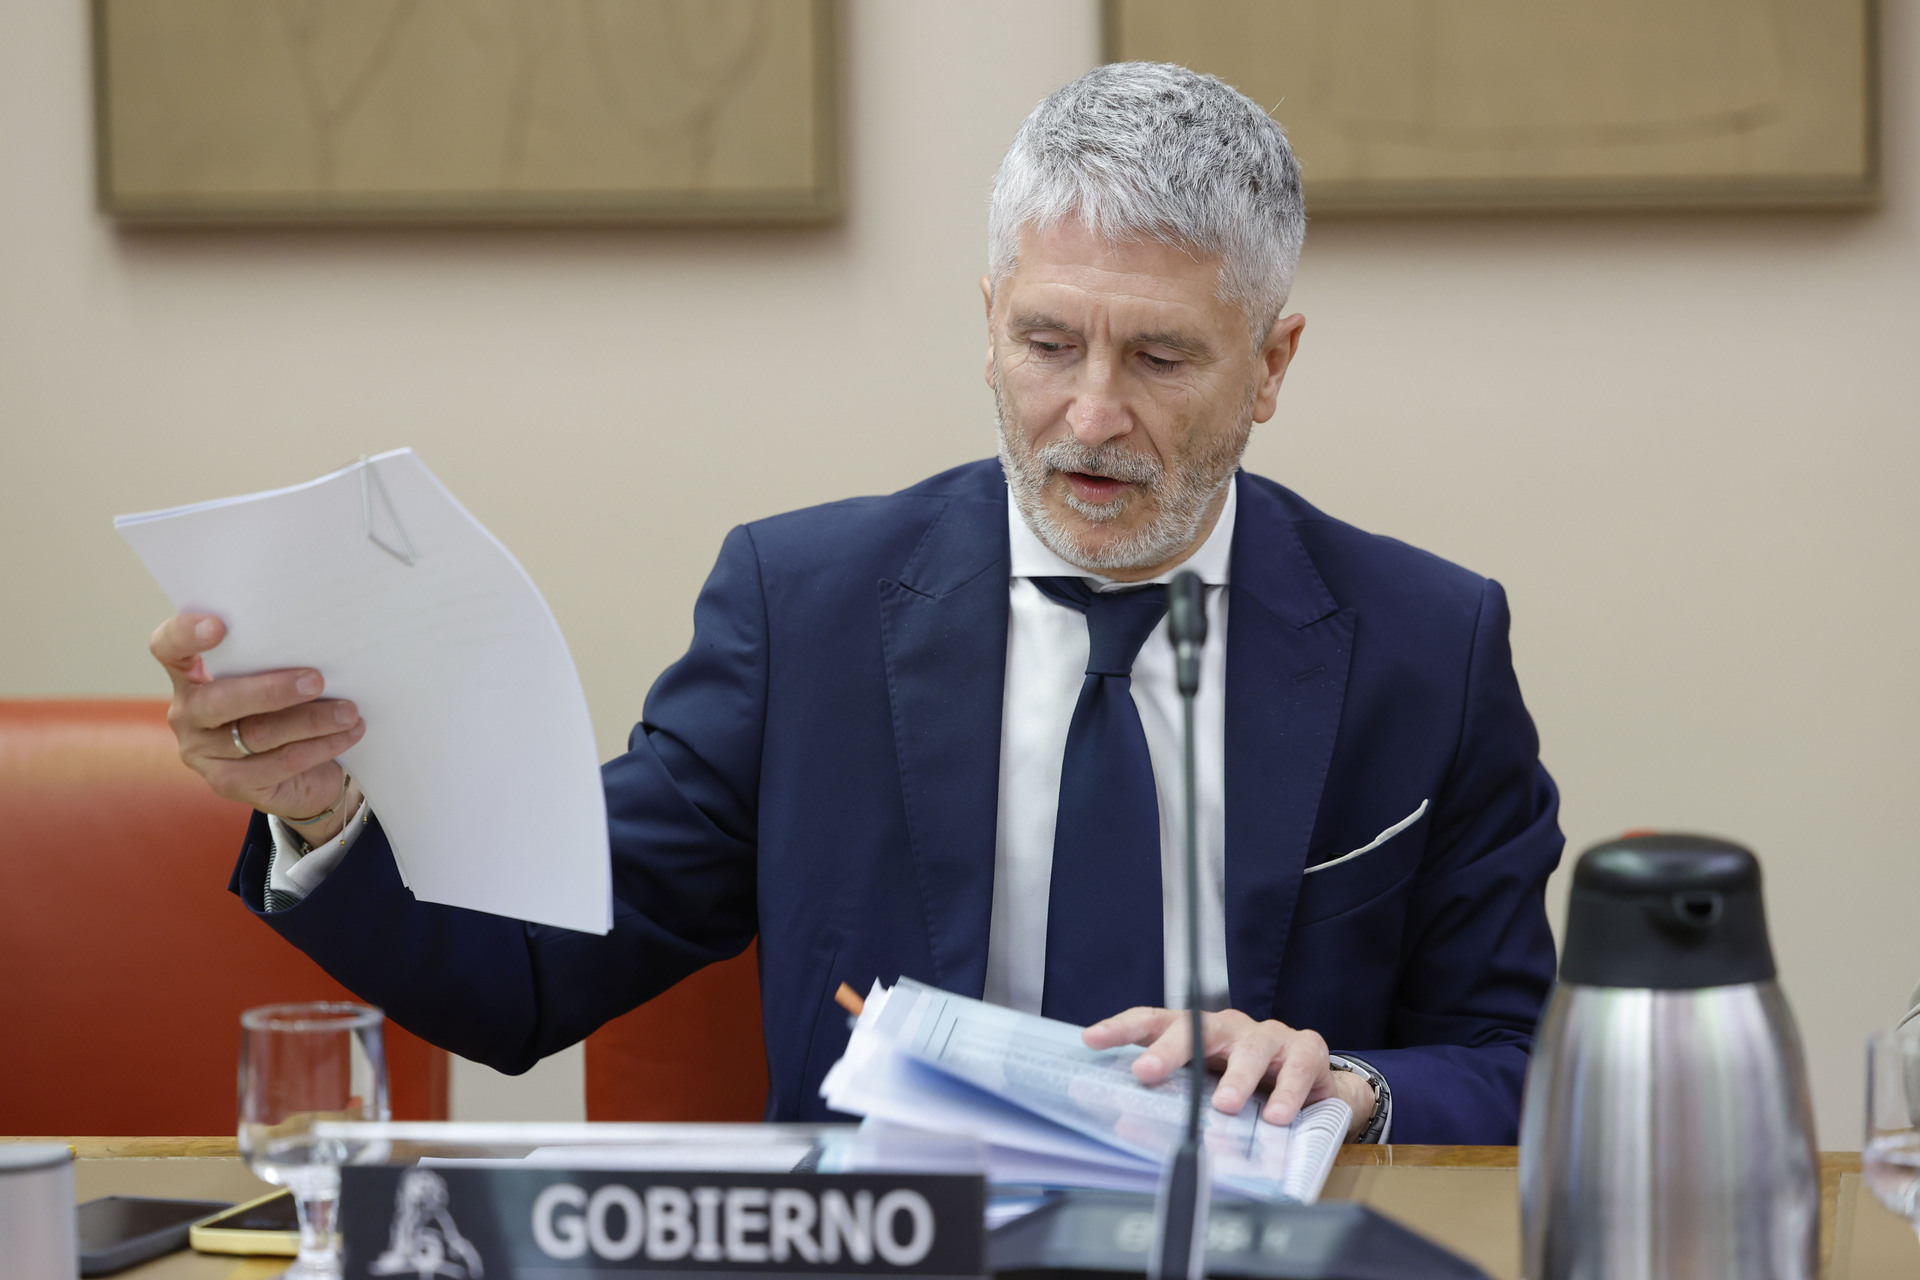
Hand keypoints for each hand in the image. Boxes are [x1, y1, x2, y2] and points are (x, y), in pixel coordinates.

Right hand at [149, 612, 365, 841]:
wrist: (306, 772)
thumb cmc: (291, 709)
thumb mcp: (279, 679)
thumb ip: (280, 661)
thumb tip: (321, 641)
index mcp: (191, 676)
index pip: (169, 648)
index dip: (186, 634)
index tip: (221, 626)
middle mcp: (187, 714)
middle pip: (218, 700)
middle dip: (271, 690)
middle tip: (317, 680)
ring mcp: (202, 753)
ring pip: (256, 734)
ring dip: (311, 721)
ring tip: (349, 711)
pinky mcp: (228, 784)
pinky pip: (278, 764)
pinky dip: (320, 747)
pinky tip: (349, 733)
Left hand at [1083, 1007, 1376, 1139]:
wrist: (1313, 1089)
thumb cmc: (1250, 1087)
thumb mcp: (1209, 1090)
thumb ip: (1176, 1098)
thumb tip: (1128, 1122)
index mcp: (1198, 1034)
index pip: (1155, 1021)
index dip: (1123, 1028)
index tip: (1091, 1039)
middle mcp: (1229, 1028)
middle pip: (1196, 1027)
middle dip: (1169, 1048)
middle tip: (1146, 1071)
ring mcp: (1268, 1035)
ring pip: (1249, 1047)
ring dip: (1237, 1078)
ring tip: (1224, 1105)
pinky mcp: (1306, 1049)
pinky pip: (1296, 1066)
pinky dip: (1286, 1092)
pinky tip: (1277, 1115)